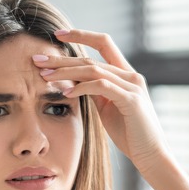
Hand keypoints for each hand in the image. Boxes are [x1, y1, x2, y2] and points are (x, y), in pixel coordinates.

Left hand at [32, 29, 167, 173]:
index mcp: (126, 74)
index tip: (57, 35)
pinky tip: (66, 92)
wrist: (151, 154)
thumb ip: (95, 92)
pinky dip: (82, 87)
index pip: (103, 43)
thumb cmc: (129, 134)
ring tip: (45, 76)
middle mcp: (131, 75)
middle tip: (37, 60)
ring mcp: (133, 86)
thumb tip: (74, 81)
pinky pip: (102, 87)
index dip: (80, 35)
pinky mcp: (131, 100)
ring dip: (66, 72)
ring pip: (93, 70)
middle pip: (91, 58)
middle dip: (62, 59)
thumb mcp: (107, 108)